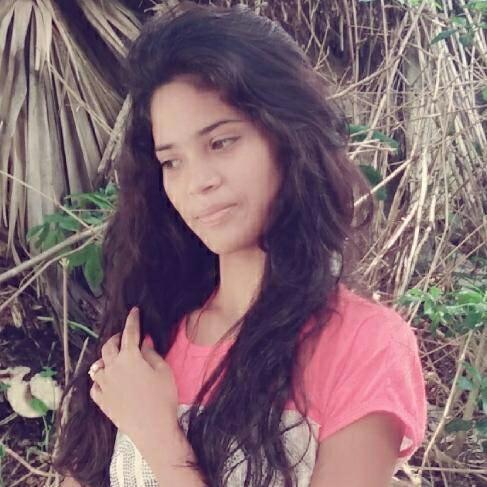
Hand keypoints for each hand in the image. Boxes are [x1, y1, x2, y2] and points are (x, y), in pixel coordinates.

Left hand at [89, 307, 178, 442]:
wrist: (153, 429)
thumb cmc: (163, 397)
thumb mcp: (163, 370)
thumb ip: (151, 353)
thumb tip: (143, 343)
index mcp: (129, 357)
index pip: (129, 332)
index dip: (132, 319)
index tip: (134, 310)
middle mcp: (112, 368)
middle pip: (108, 346)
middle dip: (116, 337)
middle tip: (124, 337)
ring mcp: (104, 385)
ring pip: (98, 365)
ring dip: (106, 358)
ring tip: (115, 359)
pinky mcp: (101, 401)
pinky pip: (95, 385)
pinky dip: (100, 380)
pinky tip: (107, 381)